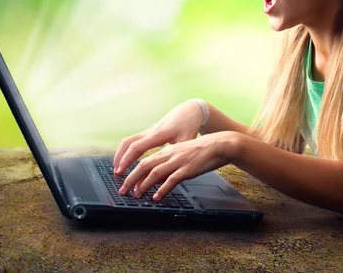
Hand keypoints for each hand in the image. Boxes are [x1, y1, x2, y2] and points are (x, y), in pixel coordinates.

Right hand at [113, 100, 204, 175]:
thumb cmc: (189, 125)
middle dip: (120, 159)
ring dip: (121, 154)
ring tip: (119, 168)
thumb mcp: (186, 141)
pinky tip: (127, 160)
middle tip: (116, 174)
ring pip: (128, 140)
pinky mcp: (149, 132)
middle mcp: (150, 131)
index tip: (120, 171)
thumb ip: (176, 157)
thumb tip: (166, 176)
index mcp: (158, 134)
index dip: (126, 160)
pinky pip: (133, 140)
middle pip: (128, 143)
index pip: (137, 147)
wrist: (190, 110)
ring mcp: (149, 131)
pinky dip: (127, 150)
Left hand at [118, 131, 237, 199]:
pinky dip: (162, 189)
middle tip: (123, 190)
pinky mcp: (188, 169)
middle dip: (131, 179)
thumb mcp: (182, 155)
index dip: (132, 171)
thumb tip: (157, 180)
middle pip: (145, 166)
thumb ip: (169, 165)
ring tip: (137, 195)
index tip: (125, 181)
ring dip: (143, 185)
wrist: (219, 144)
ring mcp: (178, 161)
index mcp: (168, 151)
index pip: (145, 161)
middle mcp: (170, 155)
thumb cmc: (202, 151)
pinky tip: (157, 197)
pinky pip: (172, 180)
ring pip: (155, 172)